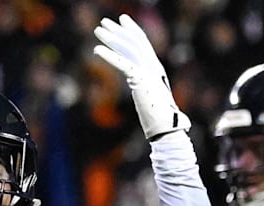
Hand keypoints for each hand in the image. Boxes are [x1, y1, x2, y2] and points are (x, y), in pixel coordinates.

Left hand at [92, 14, 187, 140]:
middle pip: (134, 42)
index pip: (143, 43)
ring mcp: (148, 72)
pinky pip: (123, 64)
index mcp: (155, 69)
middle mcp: (153, 67)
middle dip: (118, 31)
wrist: (166, 127)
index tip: (122, 20)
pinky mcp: (140, 80)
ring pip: (128, 48)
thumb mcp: (150, 95)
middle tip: (104, 22)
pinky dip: (110, 56)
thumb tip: (138, 84)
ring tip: (98, 31)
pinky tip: (97, 50)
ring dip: (112, 38)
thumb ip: (144, 85)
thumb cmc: (159, 117)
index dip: (132, 30)